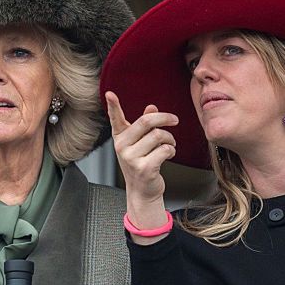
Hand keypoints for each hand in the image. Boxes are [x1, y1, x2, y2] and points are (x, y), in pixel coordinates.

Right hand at [105, 91, 176, 239]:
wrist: (143, 191)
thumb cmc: (141, 164)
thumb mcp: (140, 143)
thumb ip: (145, 125)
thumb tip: (152, 107)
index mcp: (120, 137)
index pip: (115, 118)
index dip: (112, 105)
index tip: (109, 94)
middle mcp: (122, 146)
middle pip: (146, 122)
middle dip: (165, 118)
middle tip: (175, 119)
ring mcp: (131, 158)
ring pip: (159, 136)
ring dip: (170, 139)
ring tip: (170, 144)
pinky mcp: (143, 168)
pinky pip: (165, 150)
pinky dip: (171, 150)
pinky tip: (169, 154)